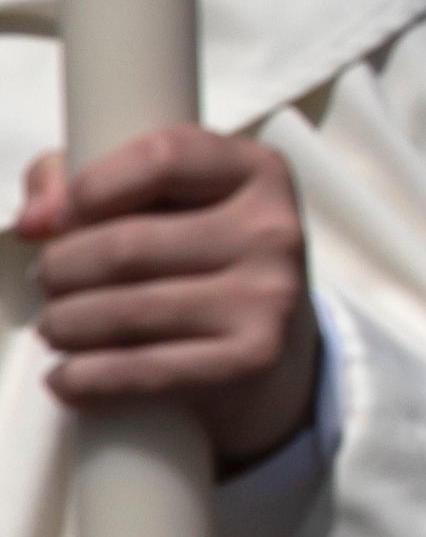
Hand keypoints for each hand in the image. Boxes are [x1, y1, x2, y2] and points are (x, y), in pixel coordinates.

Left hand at [21, 129, 321, 471]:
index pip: (163, 157)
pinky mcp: (253, 359)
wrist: (278, 343)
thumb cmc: (202, 258)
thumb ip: (87, 181)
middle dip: (59, 270)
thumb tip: (35, 221)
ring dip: (62, 325)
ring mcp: (268, 297)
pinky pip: (141, 371)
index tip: (61, 219)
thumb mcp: (168, 199)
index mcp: (256, 171)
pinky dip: (83, 379)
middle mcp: (272, 230)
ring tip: (57, 327)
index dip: (90, 187)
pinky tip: (68, 376)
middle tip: (49, 283)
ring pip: (124, 312)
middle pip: (126, 245)